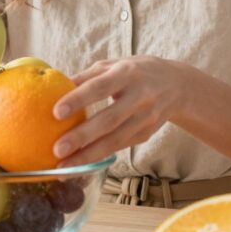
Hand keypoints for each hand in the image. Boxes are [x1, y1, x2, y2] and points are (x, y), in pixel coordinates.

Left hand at [50, 56, 193, 167]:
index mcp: (127, 73)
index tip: (55, 113)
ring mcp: (146, 118)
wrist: (177, 85)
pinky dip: (99, 158)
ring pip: (115, 140)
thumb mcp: (114, 65)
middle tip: (56, 150)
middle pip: (109, 120)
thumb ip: (87, 77)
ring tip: (63, 167)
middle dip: (82, 137)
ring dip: (88, 156)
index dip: (78, 99)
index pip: (100, 87)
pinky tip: (79, 165)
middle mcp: (139, 96)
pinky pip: (120, 147)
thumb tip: (53, 89)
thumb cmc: (135, 71)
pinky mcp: (146, 134)